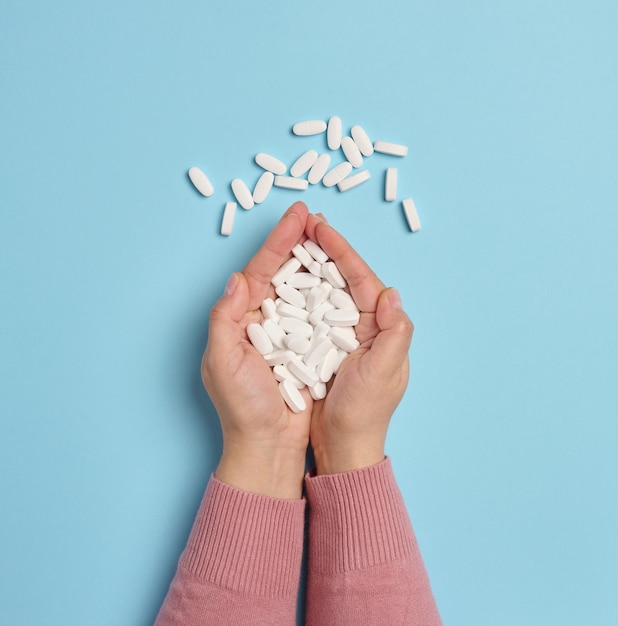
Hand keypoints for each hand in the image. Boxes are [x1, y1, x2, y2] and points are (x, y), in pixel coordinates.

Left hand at [201, 202, 312, 498]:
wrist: (268, 445)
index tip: (297, 215)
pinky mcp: (306, 346)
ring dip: (314, 262)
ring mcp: (286, 332)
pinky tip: (340, 276)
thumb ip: (225, 320)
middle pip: (283, 272)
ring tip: (328, 236)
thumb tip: (236, 279)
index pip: (261, 270)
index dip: (279, 241)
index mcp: (241, 317)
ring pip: (302, 288)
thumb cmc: (242, 408)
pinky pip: (318, 313)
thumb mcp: (223, 363)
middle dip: (297, 242)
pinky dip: (328, 293)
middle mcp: (262, 319)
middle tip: (314, 215)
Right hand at [304, 214, 413, 474]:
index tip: (320, 226)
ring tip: (294, 242)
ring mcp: (345, 335)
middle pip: (343, 277)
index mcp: (381, 325)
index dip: (341, 249)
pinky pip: (313, 312)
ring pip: (327, 290)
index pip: (361, 278)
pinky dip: (302, 293)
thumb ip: (394, 333)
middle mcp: (365, 325)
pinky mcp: (325, 346)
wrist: (344, 445)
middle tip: (305, 223)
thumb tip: (393, 292)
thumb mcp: (383, 373)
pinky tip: (287, 281)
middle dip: (325, 249)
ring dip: (312, 266)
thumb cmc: (365, 412)